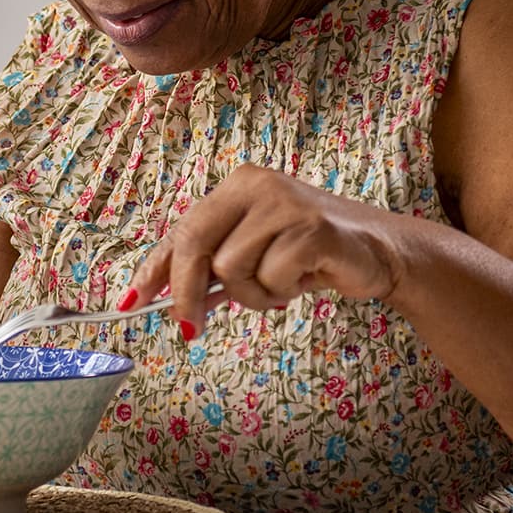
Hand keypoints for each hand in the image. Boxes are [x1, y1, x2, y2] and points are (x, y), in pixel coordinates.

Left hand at [123, 165, 419, 338]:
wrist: (380, 251)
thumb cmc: (311, 253)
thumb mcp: (256, 251)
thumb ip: (214, 265)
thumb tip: (161, 297)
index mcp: (238, 186)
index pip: (183, 228)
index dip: (155, 268)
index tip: (132, 302)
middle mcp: (257, 185)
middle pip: (195, 244)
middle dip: (187, 292)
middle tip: (191, 327)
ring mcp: (285, 204)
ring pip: (232, 269)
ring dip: (253, 294)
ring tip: (282, 284)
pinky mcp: (311, 229)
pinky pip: (271, 278)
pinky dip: (283, 291)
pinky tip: (305, 279)